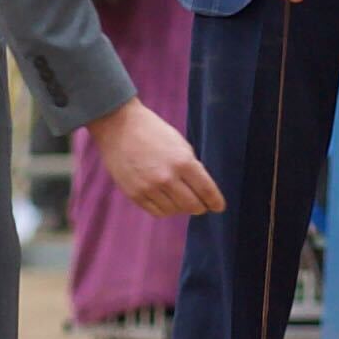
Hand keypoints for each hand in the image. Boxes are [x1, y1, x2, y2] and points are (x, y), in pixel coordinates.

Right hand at [86, 97, 223, 216]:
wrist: (119, 126)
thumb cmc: (153, 132)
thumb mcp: (180, 144)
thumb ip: (191, 167)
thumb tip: (201, 189)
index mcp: (183, 162)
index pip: (206, 190)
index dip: (216, 202)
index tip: (219, 207)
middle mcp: (167, 178)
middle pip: (193, 206)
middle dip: (200, 206)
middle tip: (202, 205)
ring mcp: (149, 188)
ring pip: (175, 211)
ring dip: (181, 207)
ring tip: (181, 199)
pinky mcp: (135, 194)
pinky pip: (157, 212)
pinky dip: (165, 209)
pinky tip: (167, 201)